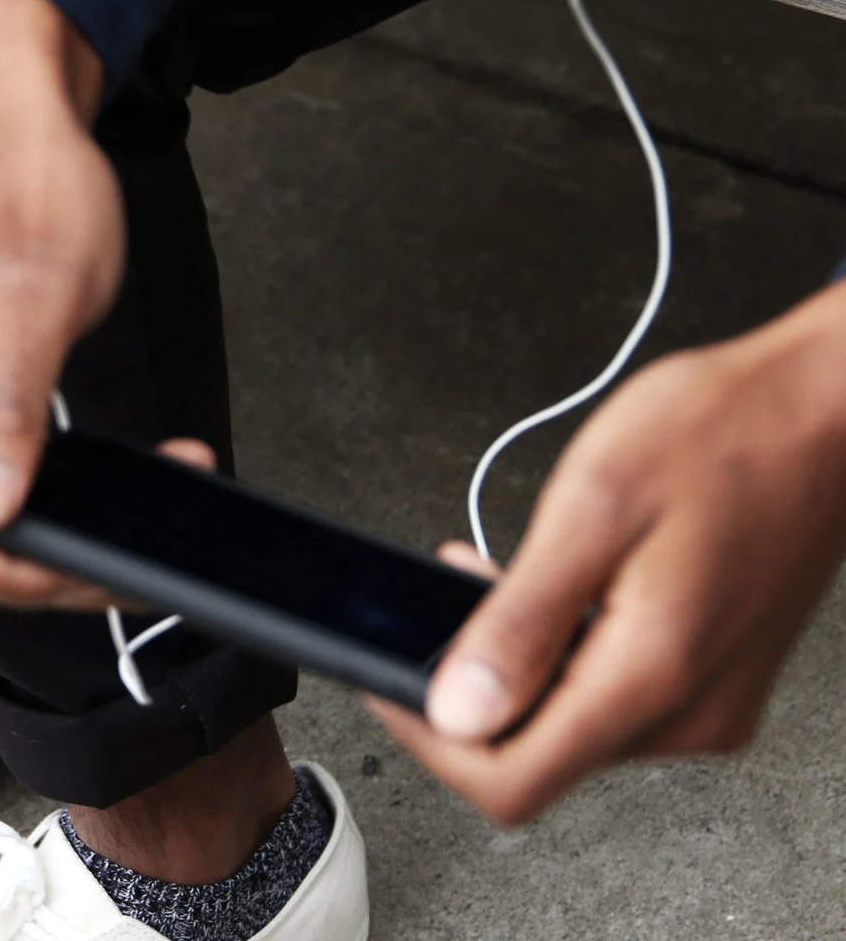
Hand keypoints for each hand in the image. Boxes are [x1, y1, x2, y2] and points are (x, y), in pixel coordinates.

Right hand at [0, 0, 128, 608]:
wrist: (3, 122)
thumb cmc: (28, 184)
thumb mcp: (42, 292)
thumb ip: (9, 407)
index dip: (13, 576)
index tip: (98, 564)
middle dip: (46, 560)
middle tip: (142, 541)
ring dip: (54, 526)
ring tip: (147, 487)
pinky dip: (42, 488)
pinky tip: (104, 470)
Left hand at [373, 282, 845, 823]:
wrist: (829, 408)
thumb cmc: (724, 432)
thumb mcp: (593, 508)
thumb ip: (520, 621)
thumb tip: (456, 710)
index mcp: (652, 678)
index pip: (512, 780)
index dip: (430, 739)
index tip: (387, 675)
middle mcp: (691, 713)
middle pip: (539, 756)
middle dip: (468, 692)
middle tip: (430, 607)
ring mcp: (712, 701)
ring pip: (575, 724)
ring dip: (515, 666)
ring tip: (488, 578)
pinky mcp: (720, 676)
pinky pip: (618, 694)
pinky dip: (565, 652)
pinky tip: (553, 589)